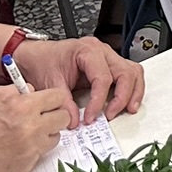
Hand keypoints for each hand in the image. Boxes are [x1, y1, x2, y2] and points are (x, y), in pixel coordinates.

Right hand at [0, 84, 72, 171]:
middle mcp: (32, 128)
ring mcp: (31, 149)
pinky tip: (18, 147)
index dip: (54, 98)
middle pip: (64, 118)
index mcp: (24, 107)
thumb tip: (34, 90)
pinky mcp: (28, 165)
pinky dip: (34, 149)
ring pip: (56, 137)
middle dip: (55, 115)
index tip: (49, 101)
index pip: (59, 97)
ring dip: (46, 133)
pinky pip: (42, 153)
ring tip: (28, 133)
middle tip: (43, 117)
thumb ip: (17, 89)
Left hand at [13, 36, 144, 122]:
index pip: (103, 77)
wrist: (38, 55)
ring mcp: (108, 57)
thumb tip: (74, 121)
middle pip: (125, 72)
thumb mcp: (50, 82)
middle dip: (122, 97)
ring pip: (133, 71)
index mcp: (88, 51)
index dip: (99, 100)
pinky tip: (127, 102)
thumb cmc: (44, 62)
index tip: (91, 117)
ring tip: (128, 109)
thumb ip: (64, 102)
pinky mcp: (109, 65)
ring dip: (133, 92)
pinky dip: (131, 88)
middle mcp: (103, 51)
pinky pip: (129, 74)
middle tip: (111, 115)